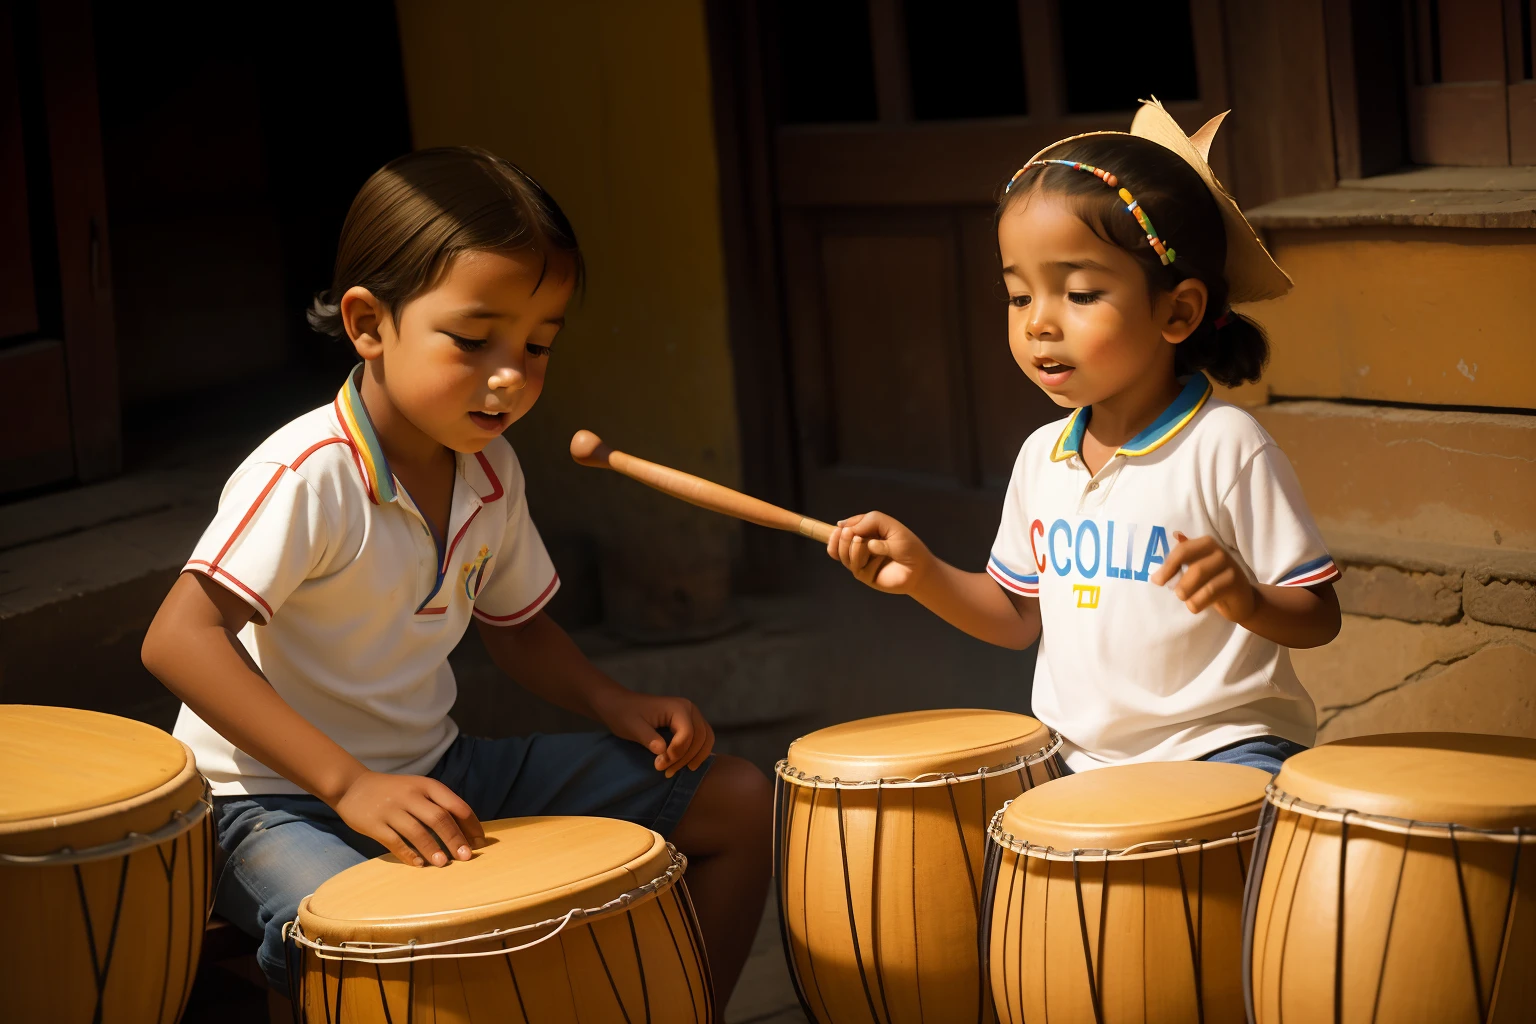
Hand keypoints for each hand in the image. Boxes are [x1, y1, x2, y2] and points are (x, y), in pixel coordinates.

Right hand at [332, 771, 484, 867]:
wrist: (352, 786)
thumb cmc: (394, 792)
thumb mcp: (418, 788)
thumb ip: (439, 804)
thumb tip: (466, 831)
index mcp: (426, 786)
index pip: (455, 804)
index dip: (470, 824)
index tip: (480, 841)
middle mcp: (410, 796)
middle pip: (439, 818)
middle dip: (455, 838)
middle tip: (466, 856)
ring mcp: (391, 810)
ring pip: (417, 832)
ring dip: (433, 849)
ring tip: (444, 863)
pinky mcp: (374, 824)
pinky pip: (394, 842)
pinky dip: (408, 854)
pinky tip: (418, 864)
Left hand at [596, 690, 714, 777]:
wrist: (621, 705)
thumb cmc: (625, 714)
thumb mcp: (633, 727)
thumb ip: (649, 739)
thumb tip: (663, 751)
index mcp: (678, 707)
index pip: (688, 734)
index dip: (677, 753)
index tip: (660, 765)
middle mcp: (689, 709)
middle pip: (700, 738)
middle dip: (685, 758)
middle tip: (666, 771)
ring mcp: (691, 715)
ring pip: (705, 739)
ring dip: (694, 758)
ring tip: (675, 771)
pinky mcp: (689, 723)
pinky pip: (702, 739)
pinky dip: (696, 754)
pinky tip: (684, 765)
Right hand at [826, 511, 931, 594]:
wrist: (920, 569)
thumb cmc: (908, 546)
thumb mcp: (890, 526)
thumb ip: (869, 522)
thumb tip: (844, 527)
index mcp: (864, 534)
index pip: (843, 531)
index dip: (839, 530)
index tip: (841, 528)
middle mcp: (860, 549)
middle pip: (838, 545)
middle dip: (840, 539)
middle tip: (847, 533)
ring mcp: (862, 563)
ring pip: (844, 557)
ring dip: (849, 548)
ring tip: (859, 540)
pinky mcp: (866, 576)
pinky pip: (858, 569)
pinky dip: (866, 561)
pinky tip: (878, 559)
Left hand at [1151, 531, 1257, 622]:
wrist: (1242, 599)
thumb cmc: (1213, 580)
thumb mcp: (1198, 565)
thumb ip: (1185, 553)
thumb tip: (1174, 534)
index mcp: (1206, 543)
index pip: (1182, 551)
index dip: (1168, 566)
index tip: (1157, 581)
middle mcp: (1219, 552)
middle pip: (1192, 568)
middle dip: (1179, 584)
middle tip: (1176, 594)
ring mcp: (1230, 567)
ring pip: (1201, 581)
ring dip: (1188, 595)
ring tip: (1187, 600)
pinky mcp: (1235, 584)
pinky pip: (1209, 593)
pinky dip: (1197, 603)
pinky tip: (1195, 605)